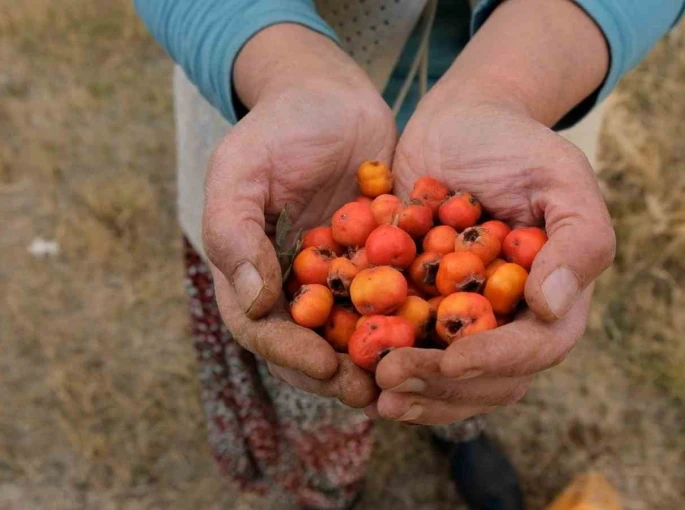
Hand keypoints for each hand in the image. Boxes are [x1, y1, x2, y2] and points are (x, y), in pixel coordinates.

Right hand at [203, 25, 396, 407]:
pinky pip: (393, 300)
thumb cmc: (279, 125)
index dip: (290, 353)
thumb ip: (232, 229)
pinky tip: (439, 336)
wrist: (332, 96)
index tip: (324, 366)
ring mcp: (338, 278)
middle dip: (338, 373)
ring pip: (354, 332)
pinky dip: (411, 321)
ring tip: (407, 377)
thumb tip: (253, 302)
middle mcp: (293, 285)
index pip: (260, 328)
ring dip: (378, 360)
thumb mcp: (242, 167)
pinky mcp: (379, 264)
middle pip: (309, 346)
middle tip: (373, 391)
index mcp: (250, 270)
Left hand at [369, 73, 614, 425]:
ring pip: (445, 380)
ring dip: (409, 391)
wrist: (459, 124)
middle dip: (440, 386)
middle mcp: (510, 321)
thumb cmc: (515, 145)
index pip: (534, 348)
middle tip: (390, 378)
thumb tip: (553, 308)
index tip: (451, 360)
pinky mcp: (421, 309)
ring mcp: (463, 320)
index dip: (494, 360)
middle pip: (486, 380)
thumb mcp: (560, 176)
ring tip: (367, 388)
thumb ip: (579, 238)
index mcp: (552, 298)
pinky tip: (344, 365)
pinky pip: (404, 349)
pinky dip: (377, 363)